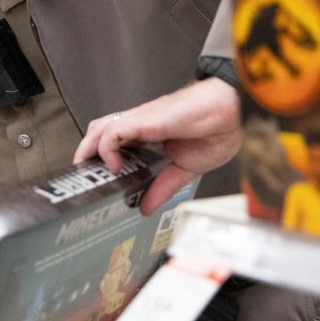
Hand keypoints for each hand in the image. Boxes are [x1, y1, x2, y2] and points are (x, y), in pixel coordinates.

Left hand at [73, 78, 242, 214]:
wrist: (234, 113)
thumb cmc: (218, 130)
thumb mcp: (186, 169)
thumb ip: (163, 186)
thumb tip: (145, 207)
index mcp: (150, 134)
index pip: (114, 141)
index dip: (101, 157)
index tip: (97, 179)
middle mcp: (141, 125)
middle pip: (100, 131)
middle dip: (87, 153)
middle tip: (85, 176)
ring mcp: (141, 121)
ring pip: (101, 128)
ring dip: (88, 149)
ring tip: (89, 171)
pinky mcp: (144, 120)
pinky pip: (114, 131)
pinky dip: (106, 149)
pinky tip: (114, 166)